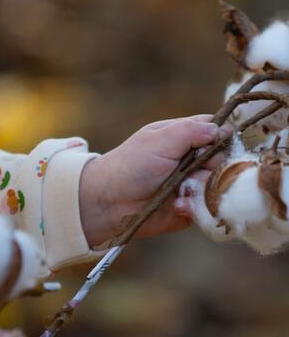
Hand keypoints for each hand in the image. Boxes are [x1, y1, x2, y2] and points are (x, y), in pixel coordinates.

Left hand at [79, 115, 227, 246]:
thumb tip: (222, 128)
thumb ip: (190, 130)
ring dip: (201, 187)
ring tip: (180, 189)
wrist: (110, 202)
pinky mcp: (193, 207)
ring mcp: (194, 183)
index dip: (221, 135)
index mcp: (182, 136)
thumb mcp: (159, 140)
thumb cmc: (131, 165)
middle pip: (225, 158)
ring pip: (220, 184)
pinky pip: (210, 207)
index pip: (216, 129)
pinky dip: (196, 206)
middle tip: (190, 168)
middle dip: (212, 165)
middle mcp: (192, 159)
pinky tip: (178, 204)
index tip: (215, 142)